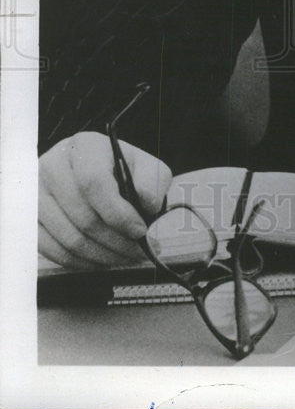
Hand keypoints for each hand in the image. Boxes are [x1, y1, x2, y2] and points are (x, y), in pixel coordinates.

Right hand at [39, 132, 171, 268]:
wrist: (96, 175)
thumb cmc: (122, 170)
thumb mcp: (145, 168)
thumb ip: (151, 183)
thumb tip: (146, 203)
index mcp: (84, 146)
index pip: (93, 182)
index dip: (118, 212)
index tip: (139, 230)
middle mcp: (53, 166)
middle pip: (83, 216)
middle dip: (116, 241)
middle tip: (138, 252)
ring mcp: (35, 194)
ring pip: (69, 238)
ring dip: (102, 256)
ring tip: (125, 258)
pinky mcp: (28, 219)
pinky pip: (53, 251)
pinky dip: (81, 262)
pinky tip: (102, 261)